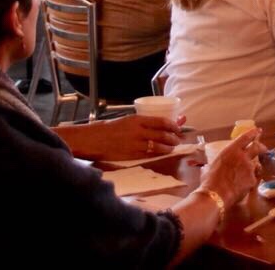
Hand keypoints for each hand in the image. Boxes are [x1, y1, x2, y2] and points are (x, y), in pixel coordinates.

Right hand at [57, 114, 185, 160]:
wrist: (95, 140)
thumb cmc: (111, 128)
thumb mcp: (129, 120)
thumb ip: (145, 122)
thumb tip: (163, 121)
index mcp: (138, 119)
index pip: (162, 121)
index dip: (174, 125)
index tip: (179, 127)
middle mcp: (138, 131)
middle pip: (163, 134)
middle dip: (174, 137)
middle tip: (179, 139)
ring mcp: (135, 144)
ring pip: (159, 146)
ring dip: (169, 147)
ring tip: (173, 146)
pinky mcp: (132, 155)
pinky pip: (150, 155)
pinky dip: (159, 154)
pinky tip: (163, 153)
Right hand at [200, 128, 266, 207]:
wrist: (216, 195)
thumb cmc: (210, 181)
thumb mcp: (210, 167)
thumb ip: (215, 164)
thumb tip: (207, 168)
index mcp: (231, 150)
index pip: (245, 137)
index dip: (253, 133)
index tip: (258, 130)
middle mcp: (242, 156)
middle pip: (257, 148)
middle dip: (261, 147)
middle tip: (263, 148)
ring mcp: (249, 168)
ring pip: (256, 164)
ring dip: (254, 166)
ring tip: (250, 171)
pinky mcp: (252, 179)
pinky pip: (253, 178)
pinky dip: (250, 180)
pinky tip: (244, 185)